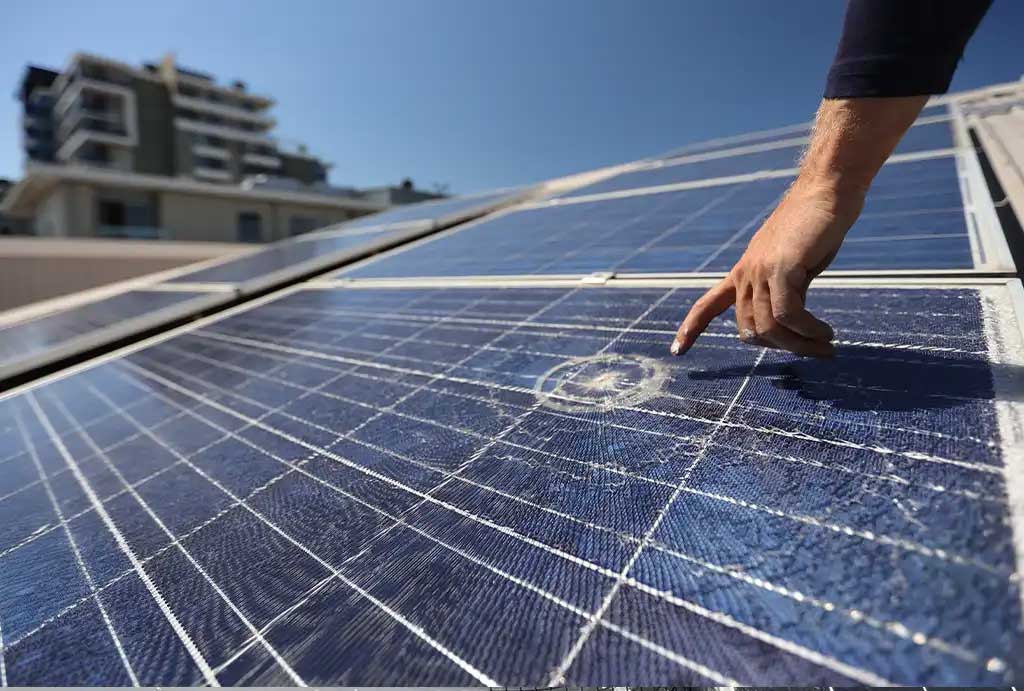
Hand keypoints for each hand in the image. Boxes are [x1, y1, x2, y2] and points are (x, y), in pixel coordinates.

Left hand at [671, 178, 864, 357]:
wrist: (826, 190)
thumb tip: (791, 326)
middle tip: (814, 350)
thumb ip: (785, 292)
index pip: (708, 304)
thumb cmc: (816, 226)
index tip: (676, 350)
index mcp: (743, 271)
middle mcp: (746, 272)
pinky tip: (826, 334)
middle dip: (781, 347)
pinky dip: (808, 331)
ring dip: (800, 344)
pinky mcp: (782, 268)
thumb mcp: (793, 266)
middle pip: (749, 329)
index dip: (692, 328)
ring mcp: (761, 270)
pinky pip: (788, 315)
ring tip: (825, 346)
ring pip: (769, 327)